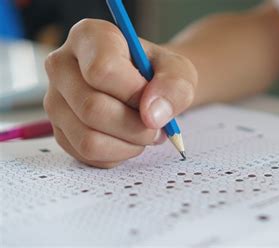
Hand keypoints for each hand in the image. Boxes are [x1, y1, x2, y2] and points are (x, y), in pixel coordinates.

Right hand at [43, 19, 197, 167]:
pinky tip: (129, 140)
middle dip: (136, 126)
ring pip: (88, 139)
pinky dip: (118, 155)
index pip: (102, 70)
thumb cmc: (159, 74)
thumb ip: (174, 86)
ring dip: (129, 144)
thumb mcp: (179, 71)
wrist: (148, 88)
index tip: (153, 96)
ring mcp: (55, 101)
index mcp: (88, 37)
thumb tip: (153, 116)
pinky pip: (87, 156)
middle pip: (92, 108)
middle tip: (157, 126)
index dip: (134, 92)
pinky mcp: (60, 131)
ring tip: (145, 133)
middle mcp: (62, 65)